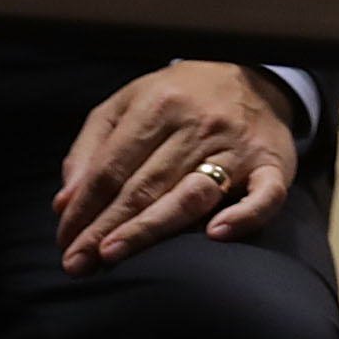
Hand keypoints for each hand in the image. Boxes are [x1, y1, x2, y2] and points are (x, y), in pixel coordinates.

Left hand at [52, 60, 298, 276]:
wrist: (253, 75)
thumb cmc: (179, 97)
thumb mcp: (129, 103)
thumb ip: (92, 147)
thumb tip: (65, 202)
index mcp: (159, 105)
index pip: (112, 166)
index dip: (84, 206)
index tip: (64, 240)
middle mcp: (198, 124)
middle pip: (145, 184)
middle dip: (105, 226)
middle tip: (77, 263)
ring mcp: (238, 146)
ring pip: (191, 194)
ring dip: (150, 227)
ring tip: (113, 254)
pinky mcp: (274, 164)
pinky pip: (265, 195)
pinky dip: (244, 216)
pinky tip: (216, 235)